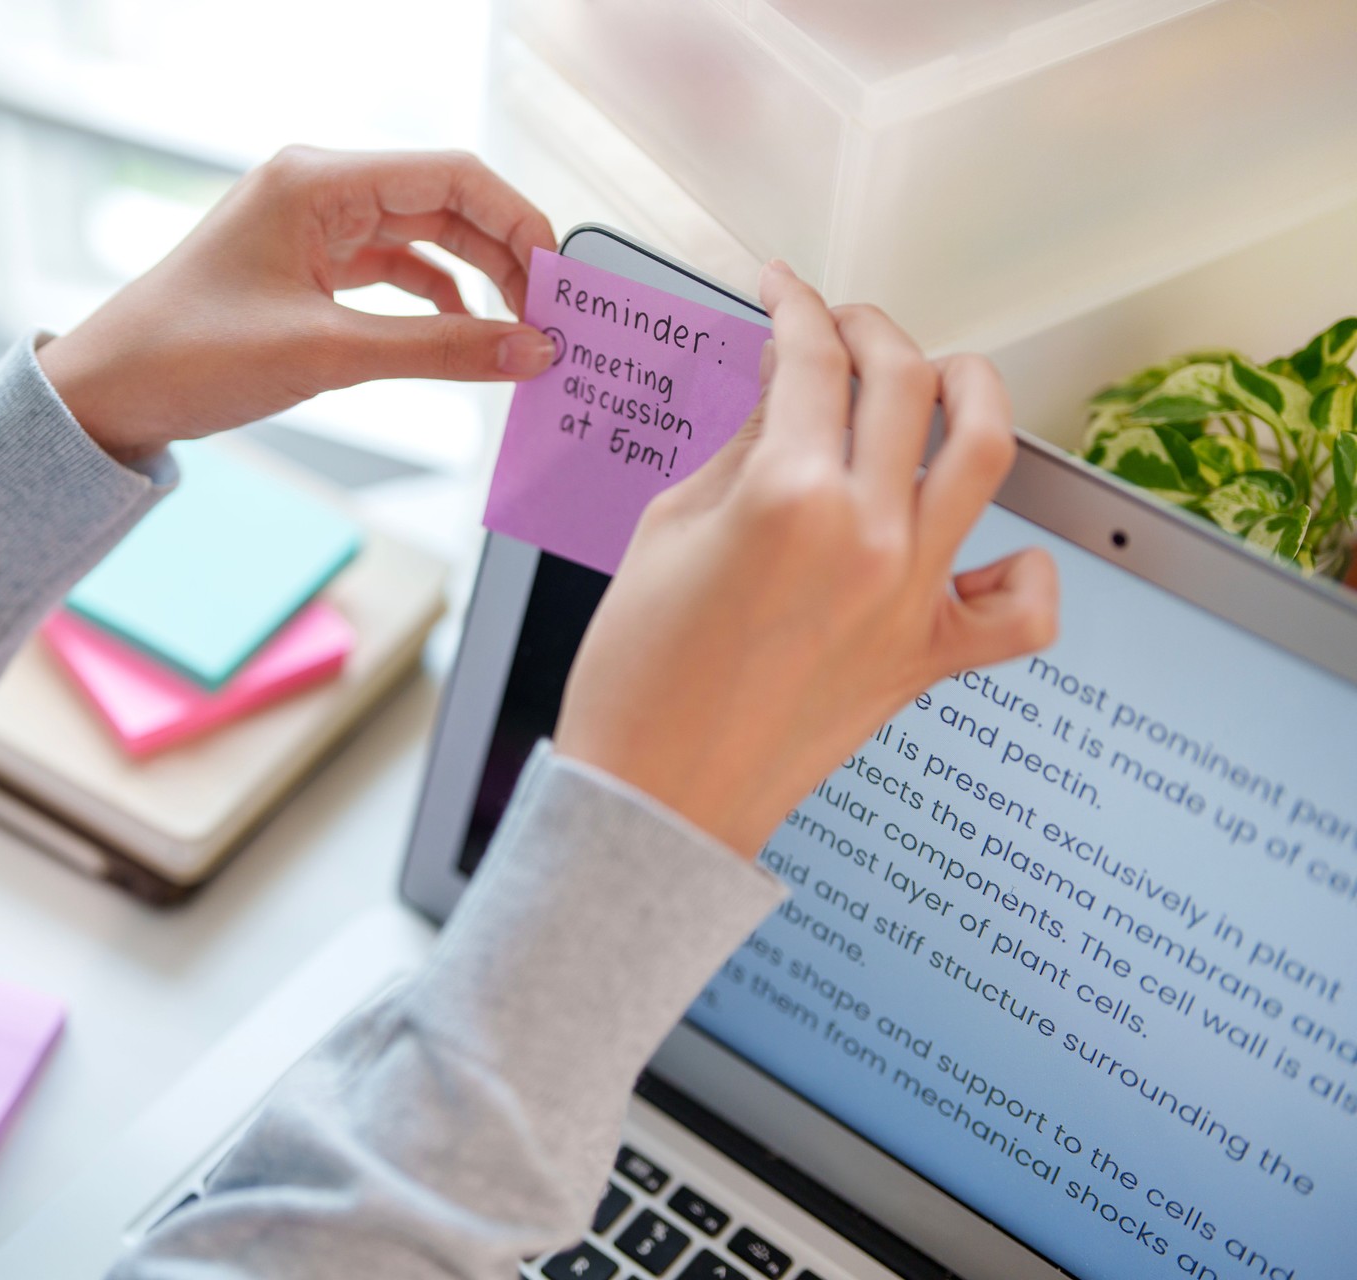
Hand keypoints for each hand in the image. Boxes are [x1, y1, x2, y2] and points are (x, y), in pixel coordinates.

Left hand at [37, 146, 558, 460]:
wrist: (106, 394)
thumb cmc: (188, 357)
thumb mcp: (326, 354)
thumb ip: (439, 351)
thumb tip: (529, 351)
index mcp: (318, 180)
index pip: (452, 176)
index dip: (518, 223)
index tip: (559, 281)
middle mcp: (318, 189)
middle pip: (445, 202)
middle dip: (505, 255)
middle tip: (552, 316)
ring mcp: (311, 226)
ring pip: (423, 238)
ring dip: (475, 281)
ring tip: (520, 331)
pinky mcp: (305, 267)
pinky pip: (391, 270)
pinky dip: (433, 301)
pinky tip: (463, 336)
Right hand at [553, 262, 1059, 855]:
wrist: (655, 794)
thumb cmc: (637, 675)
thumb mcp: (668, 528)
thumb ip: (741, 448)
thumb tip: (783, 390)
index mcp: (789, 497)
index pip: (813, 359)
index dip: (797, 307)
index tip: (784, 293)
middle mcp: (868, 535)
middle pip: (905, 381)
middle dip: (869, 329)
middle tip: (837, 327)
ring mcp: (910, 597)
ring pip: (988, 451)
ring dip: (970, 388)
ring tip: (940, 377)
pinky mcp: (928, 658)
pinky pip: (1022, 608)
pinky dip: (1019, 570)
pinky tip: (980, 552)